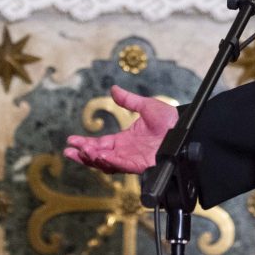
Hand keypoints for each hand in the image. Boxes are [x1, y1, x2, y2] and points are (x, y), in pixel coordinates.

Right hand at [63, 85, 177, 173]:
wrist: (185, 129)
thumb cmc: (170, 121)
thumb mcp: (145, 106)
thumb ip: (128, 100)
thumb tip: (113, 89)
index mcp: (125, 140)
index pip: (100, 144)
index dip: (86, 143)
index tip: (72, 141)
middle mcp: (126, 152)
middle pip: (99, 156)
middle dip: (83, 154)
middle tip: (69, 151)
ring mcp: (131, 159)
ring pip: (106, 164)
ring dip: (92, 159)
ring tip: (80, 152)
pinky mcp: (139, 164)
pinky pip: (120, 165)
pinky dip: (108, 161)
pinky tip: (98, 156)